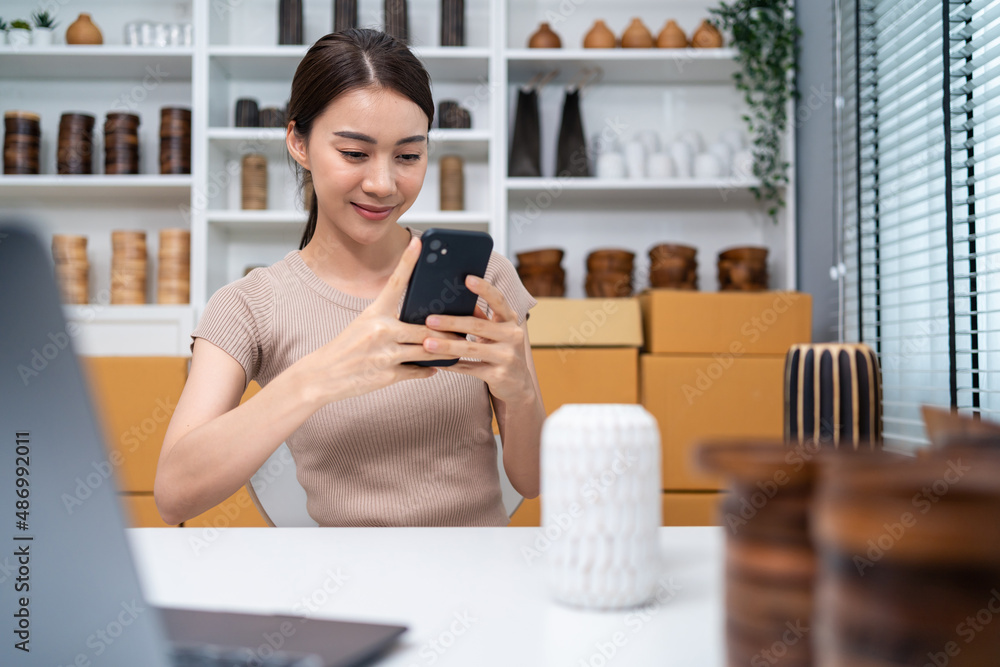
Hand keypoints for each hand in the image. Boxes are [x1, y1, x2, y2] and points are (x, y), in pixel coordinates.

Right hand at [294, 237, 464, 405]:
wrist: (324, 375)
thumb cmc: (347, 347)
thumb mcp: (364, 326)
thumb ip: (390, 321)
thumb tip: (422, 321)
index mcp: (374, 313)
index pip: (395, 282)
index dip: (408, 261)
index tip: (419, 242)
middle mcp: (381, 330)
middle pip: (425, 328)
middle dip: (446, 331)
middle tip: (462, 330)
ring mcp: (385, 354)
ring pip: (427, 350)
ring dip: (444, 351)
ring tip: (456, 348)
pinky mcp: (389, 375)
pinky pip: (418, 370)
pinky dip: (428, 369)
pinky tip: (434, 367)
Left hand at [421, 275, 535, 404]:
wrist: (518, 385)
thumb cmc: (501, 352)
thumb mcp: (496, 333)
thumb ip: (481, 318)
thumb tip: (454, 300)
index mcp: (510, 320)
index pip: (498, 300)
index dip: (484, 289)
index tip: (467, 278)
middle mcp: (512, 336)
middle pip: (478, 326)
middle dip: (451, 322)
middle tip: (429, 320)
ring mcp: (507, 357)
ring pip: (471, 349)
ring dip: (446, 346)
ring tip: (426, 343)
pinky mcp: (499, 376)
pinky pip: (469, 369)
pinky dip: (451, 366)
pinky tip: (434, 362)